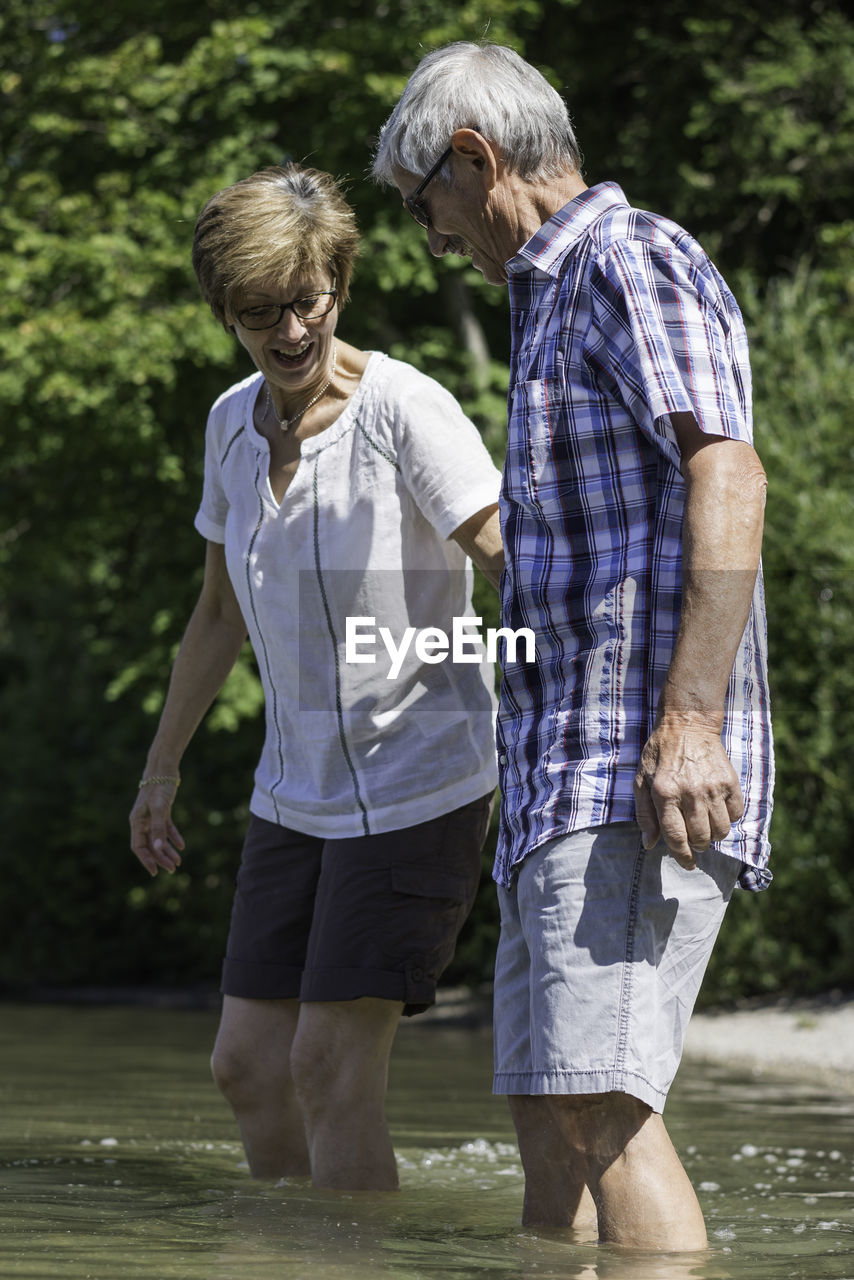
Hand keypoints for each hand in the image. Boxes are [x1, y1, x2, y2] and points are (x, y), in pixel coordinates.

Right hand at [129, 780, 184, 876]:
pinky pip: (166, 828)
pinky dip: (173, 837)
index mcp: (136, 822)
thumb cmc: (159, 787)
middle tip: (173, 869)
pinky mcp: (162, 811)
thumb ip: (158, 828)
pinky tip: (182, 846)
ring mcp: (151, 816)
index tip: (155, 872)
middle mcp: (142, 821)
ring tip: (178, 861)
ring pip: (158, 838)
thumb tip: (157, 848)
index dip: (146, 860)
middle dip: (160, 858)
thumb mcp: (159, 808)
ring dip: (168, 850)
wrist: (163, 768)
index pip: (138, 847)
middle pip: (150, 845)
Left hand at [633, 721, 743, 868]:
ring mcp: (712, 787)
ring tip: (705, 824)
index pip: (675, 836)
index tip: (687, 864)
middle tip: (694, 838)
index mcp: (664, 793)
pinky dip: (728, 818)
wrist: (687, 725)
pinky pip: (735, 814)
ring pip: (721, 830)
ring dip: (713, 834)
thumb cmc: (660, 754)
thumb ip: (645, 814)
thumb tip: (649, 844)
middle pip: (701, 838)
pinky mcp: (729, 781)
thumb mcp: (641, 780)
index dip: (682, 856)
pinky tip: (717, 809)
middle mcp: (690, 792)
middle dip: (697, 845)